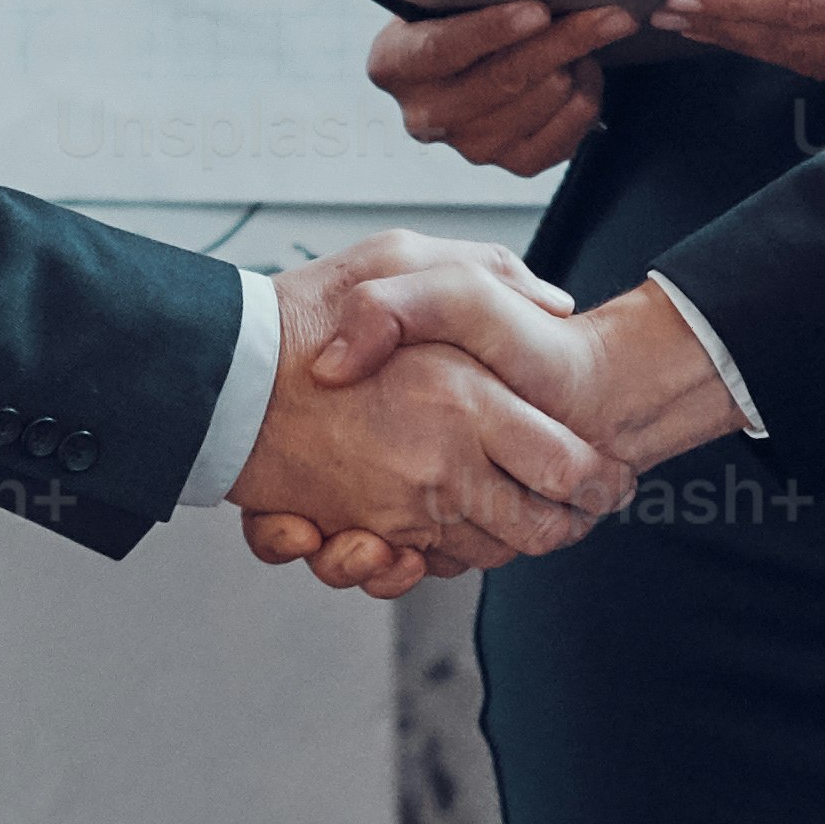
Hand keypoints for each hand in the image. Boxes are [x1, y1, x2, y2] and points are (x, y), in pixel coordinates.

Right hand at [225, 241, 627, 593]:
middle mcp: (439, 466)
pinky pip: (422, 567)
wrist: (216, 375)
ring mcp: (398, 508)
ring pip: (485, 556)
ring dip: (503, 542)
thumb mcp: (400, 256)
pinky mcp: (359, 529)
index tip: (607, 473)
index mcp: (464, 400)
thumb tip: (555, 302)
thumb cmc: (303, 310)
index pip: (570, 467)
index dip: (600, 478)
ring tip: (508, 507)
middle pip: (541, 530)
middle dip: (566, 525)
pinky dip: (432, 558)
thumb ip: (488, 271)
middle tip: (575, 504)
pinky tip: (434, 521)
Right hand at [367, 0, 625, 176]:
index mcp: (393, 65)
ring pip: (539, 104)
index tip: (538, 10)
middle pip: (503, 79)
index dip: (492, 29)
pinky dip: (583, 102)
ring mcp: (467, 145)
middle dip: (563, 42)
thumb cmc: (455, 12)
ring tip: (590, 35)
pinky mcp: (507, 163)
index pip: (443, 48)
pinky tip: (585, 73)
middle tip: (609, 16)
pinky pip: (560, 139)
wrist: (457, 55)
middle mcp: (424, 115)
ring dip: (574, 66)